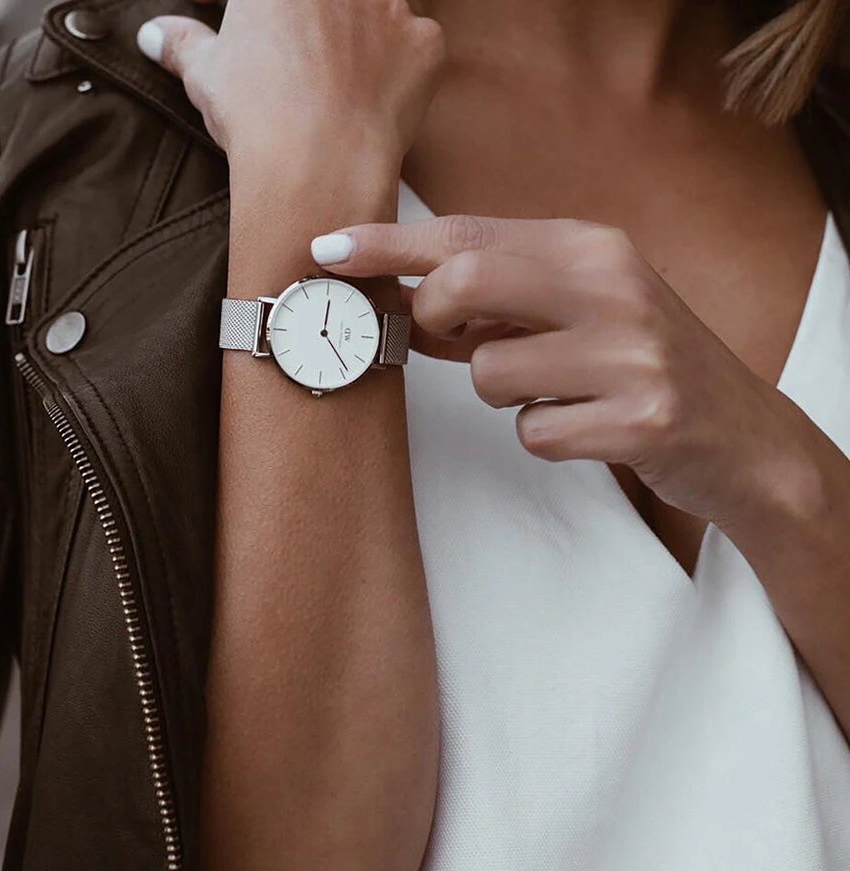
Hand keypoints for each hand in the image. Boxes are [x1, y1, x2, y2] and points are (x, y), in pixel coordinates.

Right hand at [136, 0, 444, 176]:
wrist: (315, 160)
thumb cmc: (255, 112)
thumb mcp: (207, 73)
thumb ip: (183, 43)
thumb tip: (153, 35)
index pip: (276, 2)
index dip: (273, 23)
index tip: (270, 42)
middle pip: (335, 3)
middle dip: (323, 23)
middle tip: (310, 62)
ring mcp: (392, 2)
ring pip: (381, 8)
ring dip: (365, 34)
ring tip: (342, 80)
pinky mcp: (426, 42)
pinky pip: (418, 45)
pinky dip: (402, 69)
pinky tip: (375, 101)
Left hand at [310, 214, 825, 529]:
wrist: (739, 433)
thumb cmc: (638, 363)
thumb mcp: (577, 311)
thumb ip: (498, 303)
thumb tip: (407, 301)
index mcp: (592, 247)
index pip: (466, 234)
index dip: (388, 243)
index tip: (330, 250)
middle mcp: (613, 285)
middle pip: (465, 282)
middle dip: (436, 317)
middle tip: (455, 338)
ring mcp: (630, 352)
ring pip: (488, 373)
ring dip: (504, 393)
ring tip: (560, 391)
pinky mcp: (639, 418)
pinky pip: (532, 433)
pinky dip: (544, 436)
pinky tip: (587, 426)